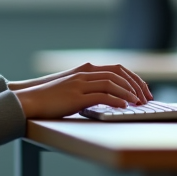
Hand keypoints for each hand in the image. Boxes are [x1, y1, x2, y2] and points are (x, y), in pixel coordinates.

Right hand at [9, 62, 151, 101]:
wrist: (29, 100)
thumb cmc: (50, 98)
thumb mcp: (72, 88)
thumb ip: (89, 88)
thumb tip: (108, 97)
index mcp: (85, 69)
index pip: (117, 69)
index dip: (133, 78)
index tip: (144, 90)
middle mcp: (85, 73)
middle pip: (119, 74)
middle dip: (136, 85)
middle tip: (147, 98)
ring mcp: (80, 84)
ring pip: (112, 83)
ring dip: (129, 93)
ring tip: (139, 103)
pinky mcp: (76, 96)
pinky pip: (102, 96)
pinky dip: (116, 100)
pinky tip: (124, 107)